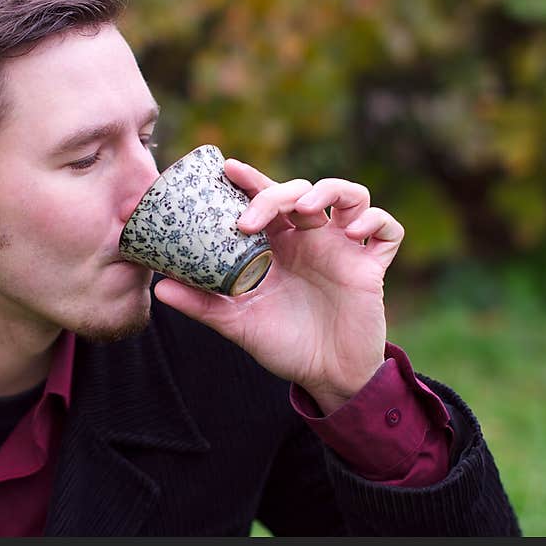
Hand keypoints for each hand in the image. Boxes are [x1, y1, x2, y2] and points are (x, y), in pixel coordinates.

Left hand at [153, 159, 404, 414]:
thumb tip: (157, 287)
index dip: (250, 178)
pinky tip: (353, 233)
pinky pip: (388, 230)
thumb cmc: (282, 344)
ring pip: (350, 194)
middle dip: (277, 193)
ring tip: (306, 210)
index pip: (265, 197)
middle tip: (250, 219)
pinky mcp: (371, 267)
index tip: (227, 168)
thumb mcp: (237, 323)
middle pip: (301, 190)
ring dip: (330, 190)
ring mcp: (343, 248)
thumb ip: (201, 304)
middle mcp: (310, 238)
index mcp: (278, 244)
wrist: (324, 377)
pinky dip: (376, 221)